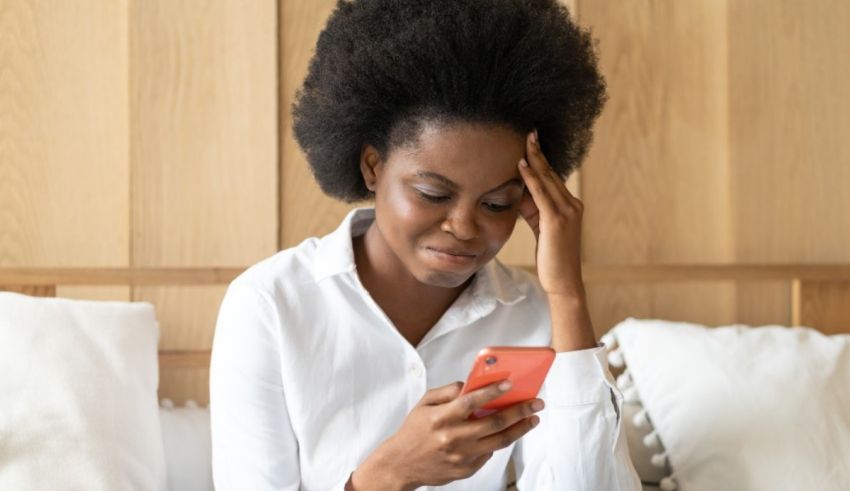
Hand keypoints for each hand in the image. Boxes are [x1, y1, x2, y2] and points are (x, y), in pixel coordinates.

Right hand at [351, 380, 544, 489]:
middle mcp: (452, 437)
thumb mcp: (424, 403)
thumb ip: (448, 391)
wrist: (400, 464)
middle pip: (494, 423)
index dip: (492, 391)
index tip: (510, 383)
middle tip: (536, 403)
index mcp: (441, 417)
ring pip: (498, 441)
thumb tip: (471, 385)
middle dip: (519, 411)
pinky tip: (507, 433)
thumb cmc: (413, 430)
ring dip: (519, 429)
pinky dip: (498, 442)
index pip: (471, 401)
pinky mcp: (465, 469)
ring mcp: (461, 456)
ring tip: (532, 419)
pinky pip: (488, 454)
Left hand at [517, 129, 585, 297]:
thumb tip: (518, 191)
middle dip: (539, 152)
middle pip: (551, 174)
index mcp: (570, 206)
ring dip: (535, 159)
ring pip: (547, 180)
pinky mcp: (557, 221)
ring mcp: (567, 212)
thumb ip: (532, 209)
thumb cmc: (551, 258)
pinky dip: (531, 178)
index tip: (531, 142)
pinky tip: (522, 165)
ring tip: (525, 140)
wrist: (563, 282)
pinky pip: (542, 194)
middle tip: (528, 132)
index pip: (552, 178)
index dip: (541, 159)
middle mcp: (572, 205)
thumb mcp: (541, 228)